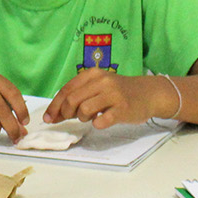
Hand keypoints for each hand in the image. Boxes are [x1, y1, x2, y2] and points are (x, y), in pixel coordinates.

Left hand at [46, 70, 174, 128]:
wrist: (148, 93)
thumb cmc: (119, 92)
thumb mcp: (98, 86)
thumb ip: (79, 95)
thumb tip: (55, 113)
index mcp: (93, 74)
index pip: (66, 90)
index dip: (54, 106)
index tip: (48, 118)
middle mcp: (102, 81)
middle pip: (72, 100)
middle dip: (65, 113)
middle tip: (69, 119)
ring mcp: (113, 95)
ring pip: (84, 110)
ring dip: (82, 118)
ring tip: (91, 117)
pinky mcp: (122, 109)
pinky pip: (101, 121)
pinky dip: (97, 124)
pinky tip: (101, 120)